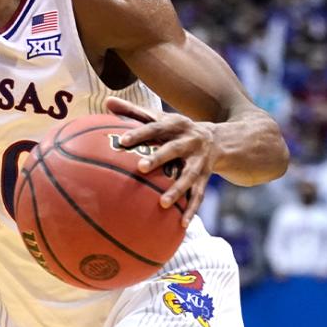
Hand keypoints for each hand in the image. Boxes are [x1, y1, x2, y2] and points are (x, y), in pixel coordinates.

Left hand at [105, 97, 220, 227]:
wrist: (219, 139)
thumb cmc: (175, 129)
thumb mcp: (160, 117)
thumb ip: (133, 111)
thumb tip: (107, 101)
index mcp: (175, 125)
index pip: (155, 127)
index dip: (139, 133)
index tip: (122, 141)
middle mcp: (190, 142)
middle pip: (173, 149)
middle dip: (159, 158)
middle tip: (140, 168)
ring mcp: (199, 161)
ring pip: (189, 176)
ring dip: (177, 190)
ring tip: (162, 203)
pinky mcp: (205, 178)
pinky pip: (199, 195)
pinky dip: (192, 210)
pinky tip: (182, 225)